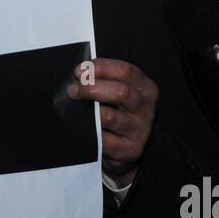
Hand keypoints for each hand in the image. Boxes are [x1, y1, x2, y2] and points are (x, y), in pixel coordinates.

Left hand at [68, 59, 157, 187]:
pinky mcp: (130, 149)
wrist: (124, 148)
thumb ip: (104, 79)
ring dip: (87, 111)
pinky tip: (80, 127)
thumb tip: (80, 72)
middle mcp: (146, 108)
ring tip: (72, 107)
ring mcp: (140, 130)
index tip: (79, 71)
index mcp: (146, 88)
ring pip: (110, 117)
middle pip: (121, 92)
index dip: (100, 67)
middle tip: (72, 90)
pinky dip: (89, 132)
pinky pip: (103, 139)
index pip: (126, 71)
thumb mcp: (116, 91)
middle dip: (91, 88)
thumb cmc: (116, 111)